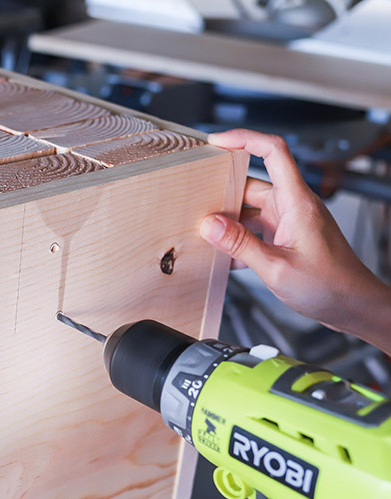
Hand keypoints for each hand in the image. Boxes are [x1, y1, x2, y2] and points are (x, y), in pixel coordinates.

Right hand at [200, 129, 390, 353]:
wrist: (354, 306)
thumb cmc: (330, 286)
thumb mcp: (276, 268)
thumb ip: (240, 245)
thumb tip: (210, 225)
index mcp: (297, 202)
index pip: (272, 151)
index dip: (244, 139)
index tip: (216, 141)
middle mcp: (293, 206)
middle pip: (251, 185)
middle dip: (222, 193)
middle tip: (196, 203)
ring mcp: (290, 222)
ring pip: (250, 210)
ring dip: (229, 222)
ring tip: (206, 235)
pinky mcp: (286, 238)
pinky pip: (255, 230)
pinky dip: (239, 240)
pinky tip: (226, 257)